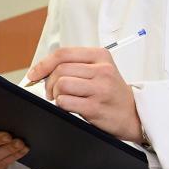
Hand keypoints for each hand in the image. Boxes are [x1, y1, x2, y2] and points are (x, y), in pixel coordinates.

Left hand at [26, 47, 142, 142]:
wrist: (134, 114)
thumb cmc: (111, 92)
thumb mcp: (99, 70)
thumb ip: (75, 65)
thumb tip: (42, 69)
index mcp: (100, 56)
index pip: (63, 54)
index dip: (43, 64)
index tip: (34, 73)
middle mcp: (102, 70)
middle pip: (60, 69)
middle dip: (48, 82)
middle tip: (51, 91)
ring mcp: (100, 88)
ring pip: (62, 84)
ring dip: (55, 94)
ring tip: (61, 98)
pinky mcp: (96, 107)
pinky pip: (65, 102)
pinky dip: (61, 105)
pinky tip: (70, 106)